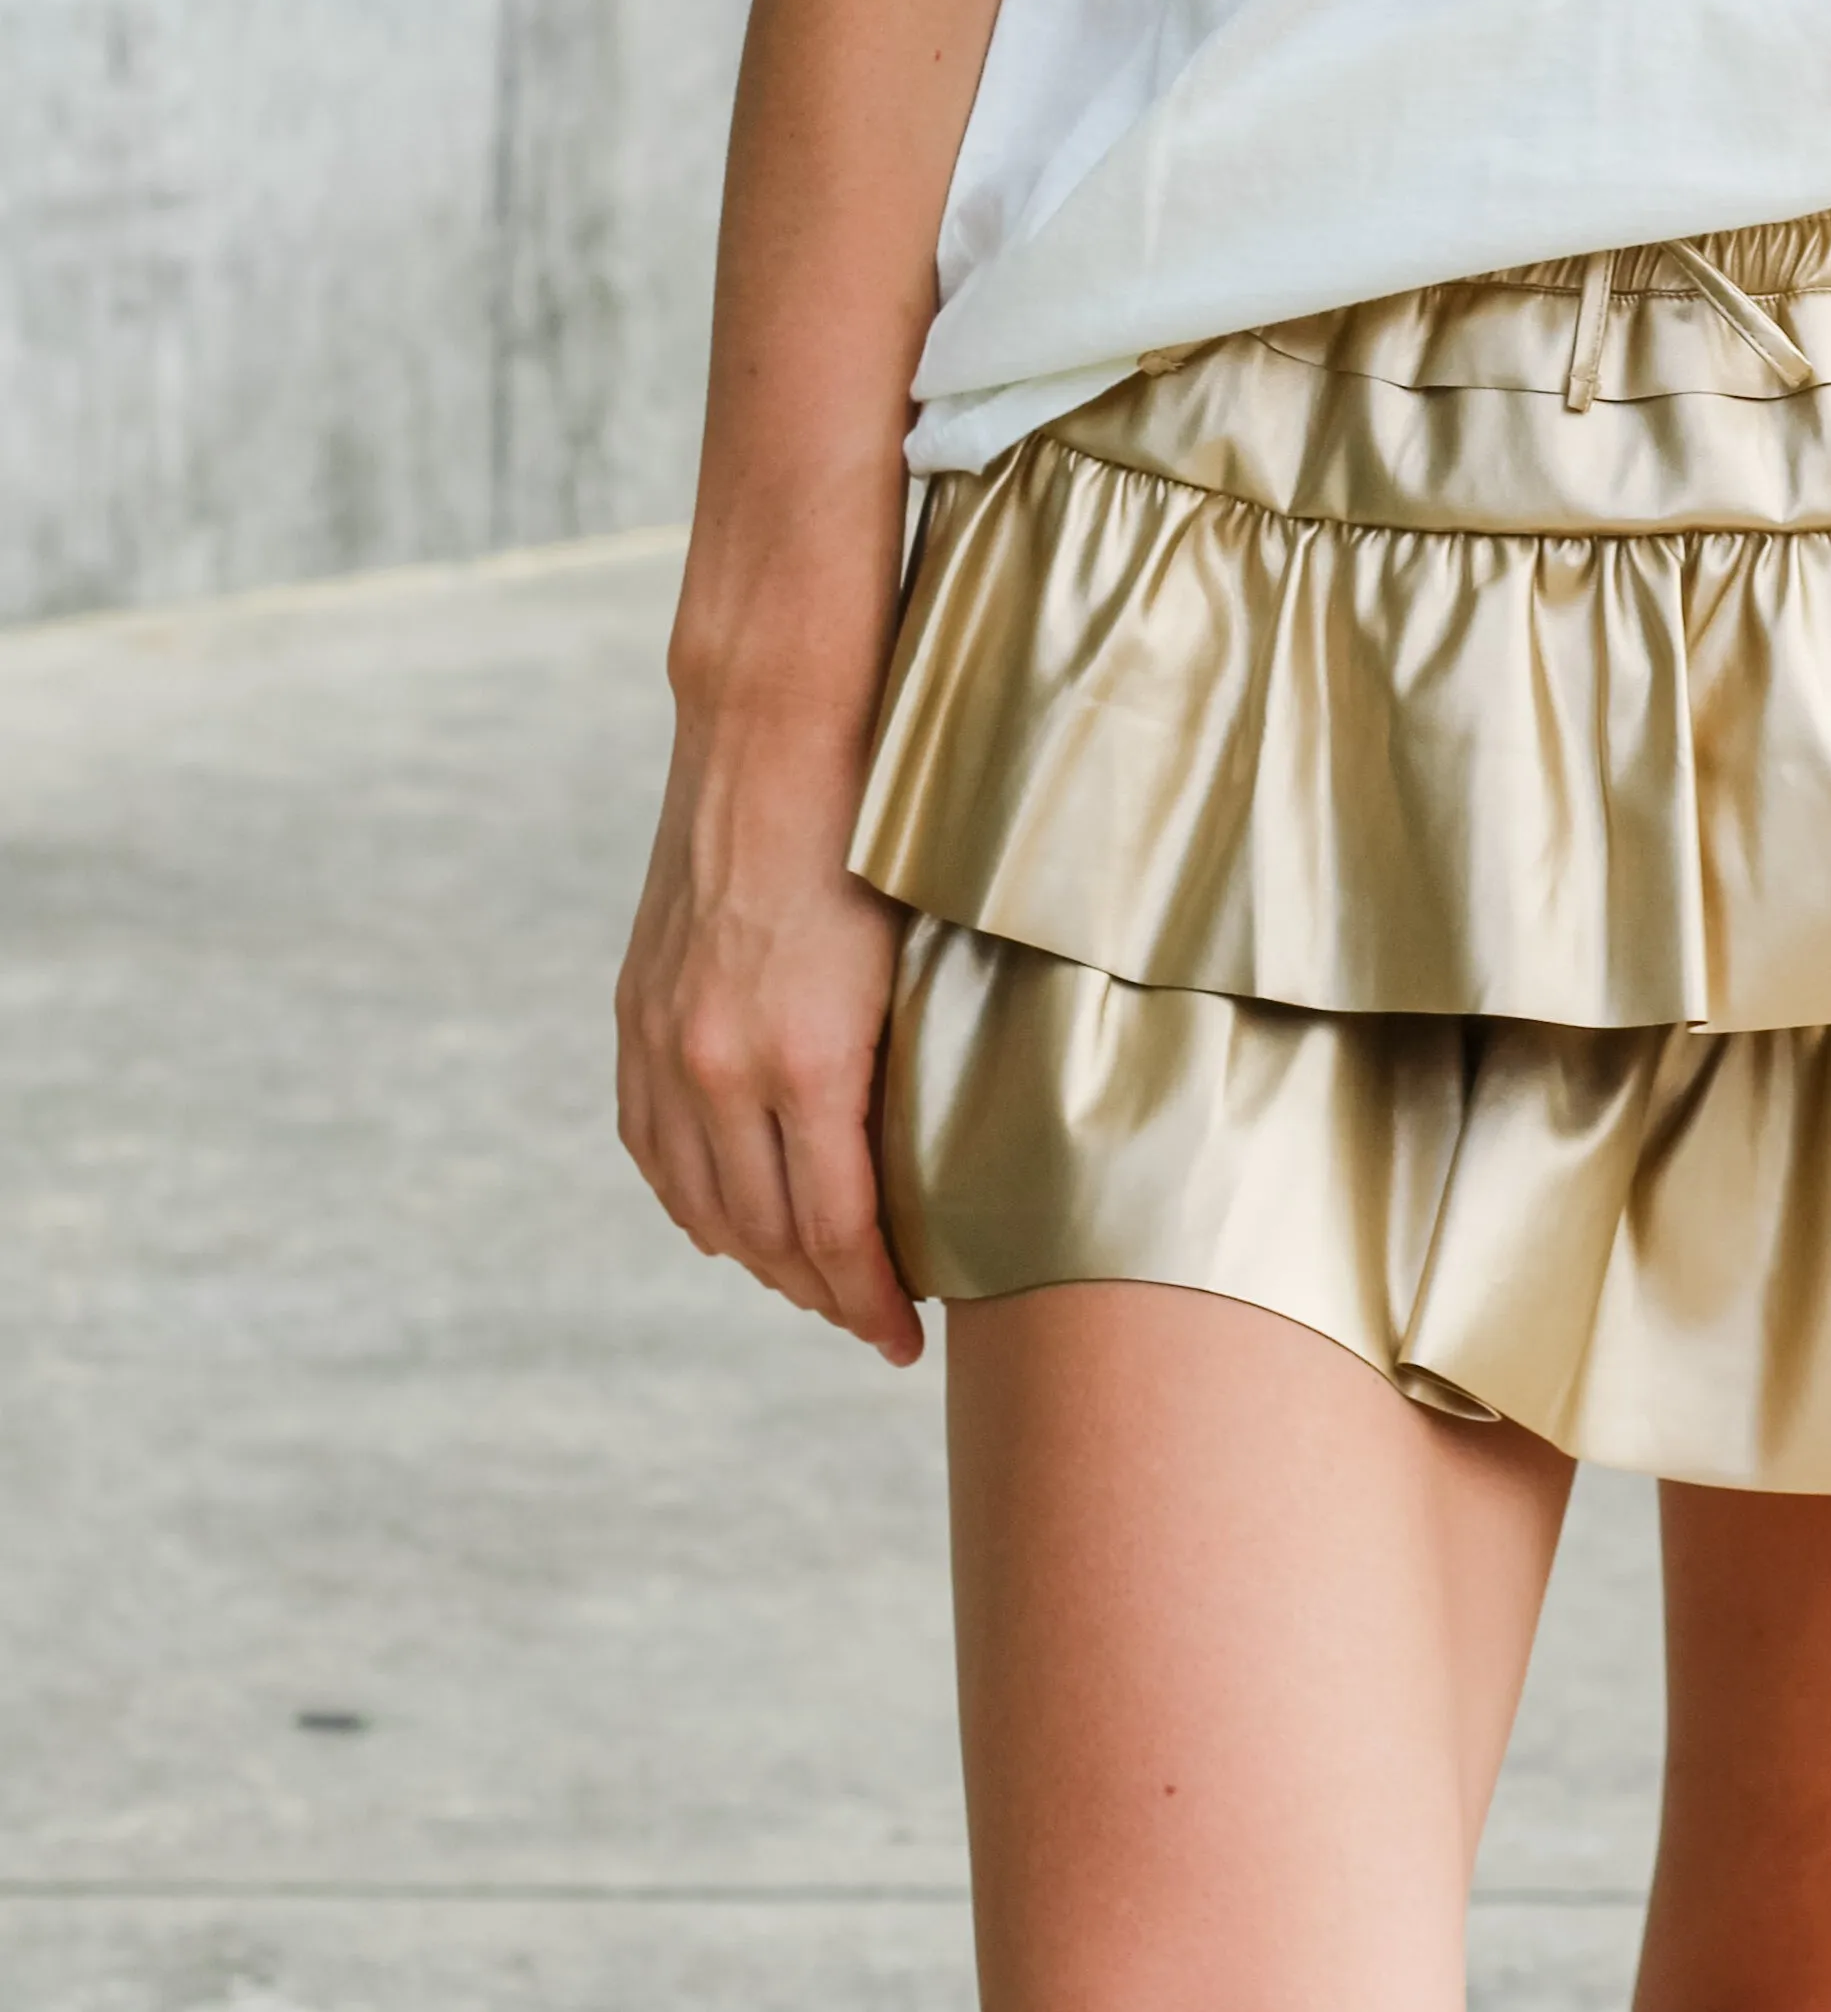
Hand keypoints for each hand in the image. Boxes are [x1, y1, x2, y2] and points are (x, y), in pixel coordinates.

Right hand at [614, 720, 924, 1366]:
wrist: (773, 734)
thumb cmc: (880, 835)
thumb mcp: (917, 962)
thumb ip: (912, 1072)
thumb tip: (946, 1171)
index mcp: (810, 1058)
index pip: (838, 1233)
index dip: (873, 1303)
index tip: (906, 1342)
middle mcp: (724, 1065)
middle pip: (767, 1236)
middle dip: (824, 1295)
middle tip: (871, 1323)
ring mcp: (668, 1042)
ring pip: (703, 1203)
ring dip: (757, 1258)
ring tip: (812, 1280)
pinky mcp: (638, 1016)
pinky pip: (654, 1147)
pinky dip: (694, 1199)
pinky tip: (731, 1217)